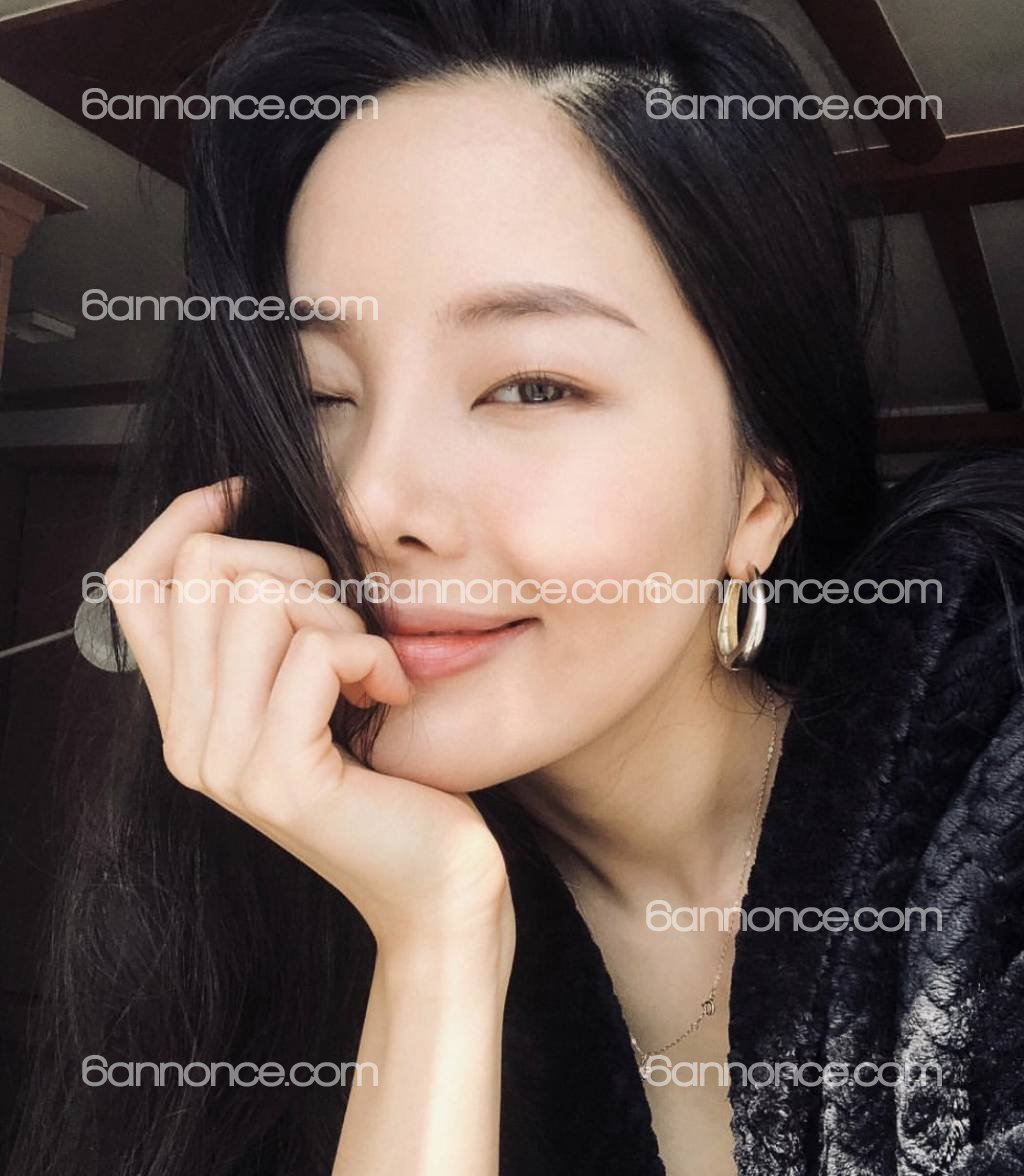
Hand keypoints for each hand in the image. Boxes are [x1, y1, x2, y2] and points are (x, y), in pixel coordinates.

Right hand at [103, 477, 512, 951]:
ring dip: (338, 616)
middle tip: (347, 623)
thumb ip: (272, 637)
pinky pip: (313, 654)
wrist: (437, 890)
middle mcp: (186, 739)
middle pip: (203, 571)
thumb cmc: (393, 781)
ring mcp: (224, 763)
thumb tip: (256, 528)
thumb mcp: (318, 695)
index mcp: (187, 713)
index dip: (184, 519)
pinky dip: (368, 654)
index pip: (133, 584)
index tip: (247, 497)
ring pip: (259, 603)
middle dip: (295, 568)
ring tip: (370, 668)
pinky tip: (390, 692)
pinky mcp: (279, 779)